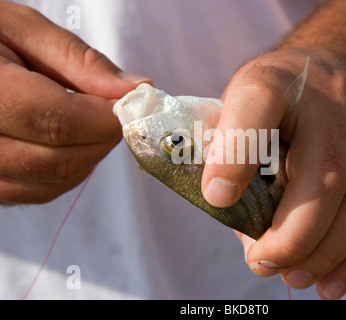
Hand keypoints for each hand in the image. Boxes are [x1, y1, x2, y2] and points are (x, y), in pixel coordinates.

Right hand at [0, 2, 150, 203]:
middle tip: (117, 111)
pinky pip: (38, 191)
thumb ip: (80, 61)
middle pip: (58, 161)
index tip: (133, 103)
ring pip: (52, 182)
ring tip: (90, 121)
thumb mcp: (22, 29)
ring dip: (89, 156)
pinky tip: (70, 141)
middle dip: (103, 138)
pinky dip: (69, 170)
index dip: (106, 118)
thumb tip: (137, 90)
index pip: (57, 122)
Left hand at [201, 50, 345, 298]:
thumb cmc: (275, 105)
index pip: (257, 105)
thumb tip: (251, 239)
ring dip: (327, 251)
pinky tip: (332, 280)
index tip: (217, 198)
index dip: (237, 155)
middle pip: (321, 170)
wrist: (333, 75)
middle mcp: (328, 96)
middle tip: (264, 263)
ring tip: (295, 277)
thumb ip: (236, 166)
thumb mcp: (240, 113)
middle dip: (293, 234)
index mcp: (274, 80)